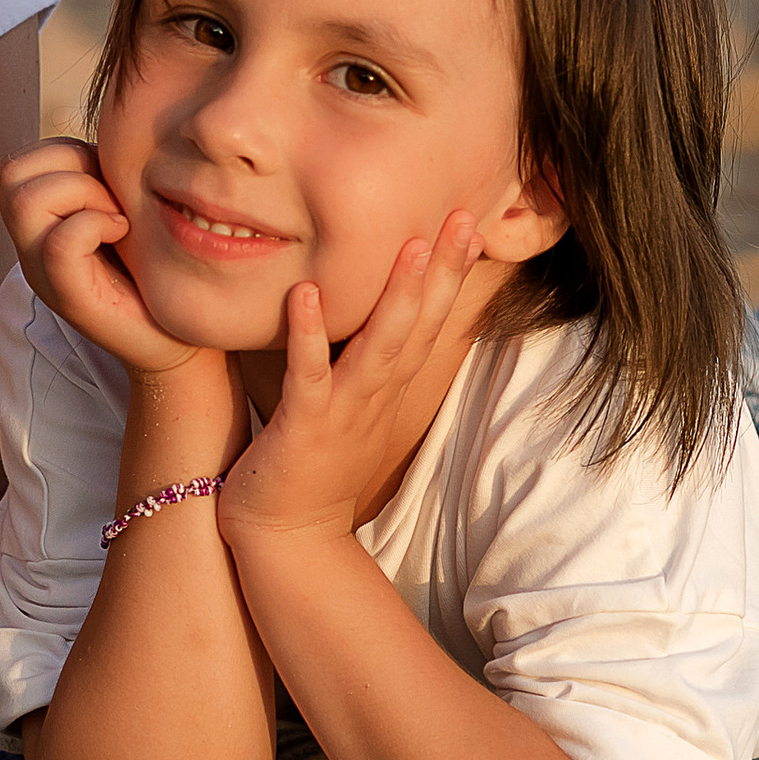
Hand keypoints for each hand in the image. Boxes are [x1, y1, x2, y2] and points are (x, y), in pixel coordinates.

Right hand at [0, 140, 205, 377]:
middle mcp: (28, 248)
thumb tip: (110, 134)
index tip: (106, 182)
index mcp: (36, 225)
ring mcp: (43, 275)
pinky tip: (122, 233)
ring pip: (25, 200)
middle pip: (10, 172)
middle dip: (70, 168)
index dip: (64, 154)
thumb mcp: (120, 207)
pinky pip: (60, 241)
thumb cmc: (154, 269)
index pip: (17, 162)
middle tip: (111, 199)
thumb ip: (99, 176)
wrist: (178, 341)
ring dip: (82, 193)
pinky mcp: (71, 298)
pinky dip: (95, 224)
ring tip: (116, 217)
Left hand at [218, 212, 482, 539]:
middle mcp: (375, 397)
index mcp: (386, 390)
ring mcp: (343, 411)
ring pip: (379, 347)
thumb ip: (361, 365)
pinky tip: (303, 293)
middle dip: (442, 272)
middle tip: (464, 218)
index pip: (428, 324)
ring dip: (396, 297)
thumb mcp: (349, 409)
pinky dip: (307, 335)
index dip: (450, 275)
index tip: (469, 225)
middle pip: (419, 327)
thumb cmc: (312, 469)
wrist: (289, 541)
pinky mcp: (302, 426)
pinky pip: (306, 375)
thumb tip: (368, 320)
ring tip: (411, 245)